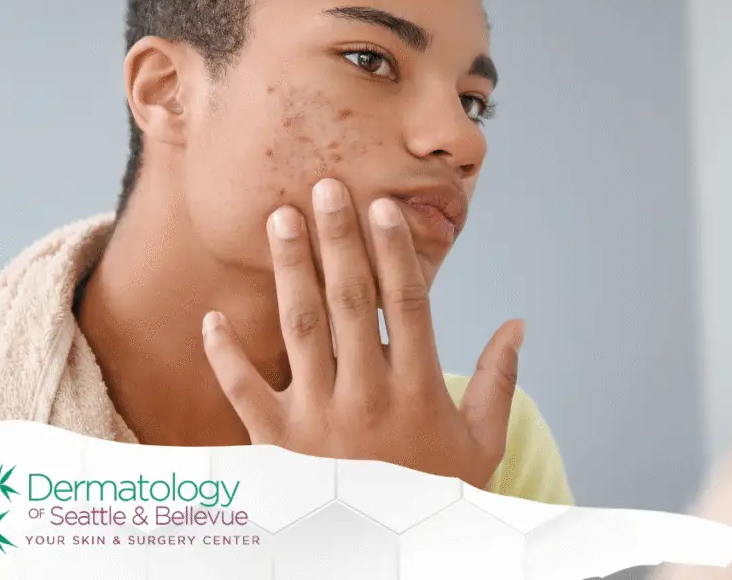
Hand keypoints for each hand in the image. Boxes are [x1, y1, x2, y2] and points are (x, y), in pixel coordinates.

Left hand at [201, 177, 524, 488]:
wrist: (391, 559)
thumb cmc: (437, 493)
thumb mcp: (482, 443)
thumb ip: (499, 381)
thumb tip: (519, 324)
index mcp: (418, 391)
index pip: (407, 304)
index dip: (395, 251)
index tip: (382, 207)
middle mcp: (366, 396)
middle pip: (350, 302)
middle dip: (338, 240)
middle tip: (324, 188)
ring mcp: (318, 420)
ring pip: (300, 329)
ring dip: (291, 270)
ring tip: (280, 220)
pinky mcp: (277, 445)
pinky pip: (245, 392)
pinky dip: (226, 356)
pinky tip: (212, 317)